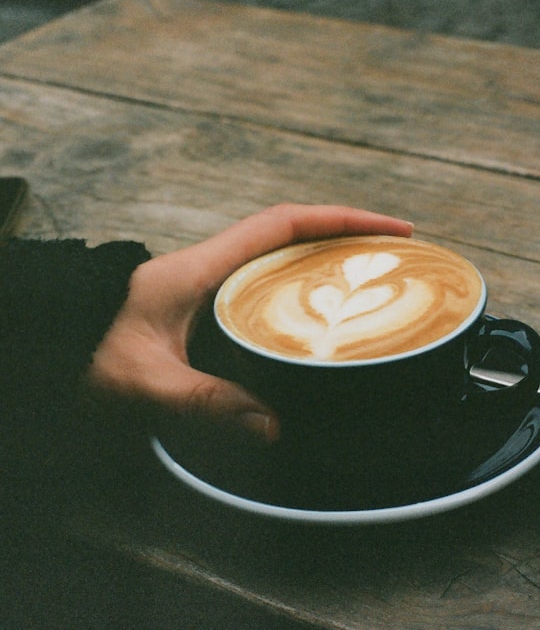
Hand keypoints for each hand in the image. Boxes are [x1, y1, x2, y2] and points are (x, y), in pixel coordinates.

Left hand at [86, 204, 413, 441]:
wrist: (38, 362)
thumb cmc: (79, 364)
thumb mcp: (145, 385)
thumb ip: (206, 401)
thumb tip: (272, 425)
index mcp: (193, 269)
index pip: (280, 224)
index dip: (341, 220)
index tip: (390, 228)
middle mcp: (200, 268)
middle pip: (288, 233)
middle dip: (345, 235)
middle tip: (395, 255)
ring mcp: (199, 286)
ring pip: (276, 257)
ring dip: (324, 259)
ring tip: (372, 279)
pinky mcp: (198, 309)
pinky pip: (261, 284)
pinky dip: (299, 288)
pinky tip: (320, 314)